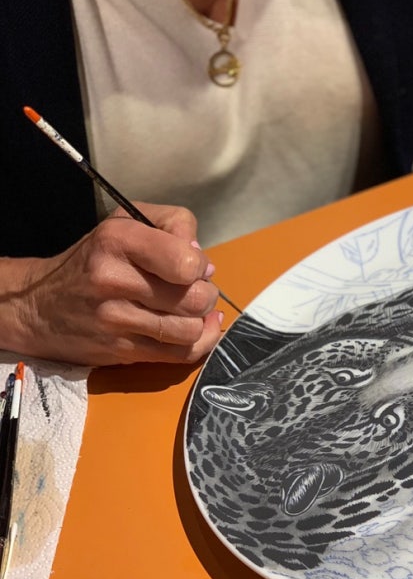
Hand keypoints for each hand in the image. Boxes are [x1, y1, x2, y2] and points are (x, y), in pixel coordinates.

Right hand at [3, 202, 222, 365]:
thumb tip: (206, 265)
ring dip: (200, 321)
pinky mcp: (122, 351)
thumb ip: (173, 226)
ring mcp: (116, 320)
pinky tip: (194, 331)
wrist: (39, 306)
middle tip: (195, 291)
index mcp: (117, 240)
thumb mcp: (125, 223)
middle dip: (206, 295)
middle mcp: (113, 280)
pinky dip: (198, 344)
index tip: (192, 266)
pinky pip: (180, 355)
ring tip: (189, 311)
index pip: (185, 261)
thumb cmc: (93, 259)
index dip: (200, 265)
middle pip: (194, 299)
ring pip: (189, 330)